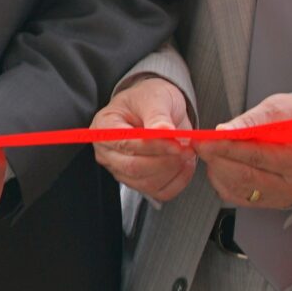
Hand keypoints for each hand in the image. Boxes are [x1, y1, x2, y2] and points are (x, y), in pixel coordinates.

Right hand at [93, 73, 196, 203]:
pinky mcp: (139, 182)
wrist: (160, 108)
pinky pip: (159, 192)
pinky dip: (177, 182)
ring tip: (187, 153)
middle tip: (186, 149)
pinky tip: (185, 165)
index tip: (176, 143)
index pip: (125, 144)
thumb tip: (163, 130)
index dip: (152, 146)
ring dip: (172, 171)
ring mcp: (121, 171)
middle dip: (164, 161)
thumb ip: (157, 115)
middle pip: (133, 168)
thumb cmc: (151, 99)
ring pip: (147, 183)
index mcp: (104, 128)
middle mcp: (108, 153)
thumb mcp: (155, 98)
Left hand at [196, 92, 291, 210]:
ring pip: (237, 188)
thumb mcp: (276, 109)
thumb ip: (250, 122)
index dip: (228, 148)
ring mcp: (280, 197)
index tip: (206, 139)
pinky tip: (219, 163)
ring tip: (209, 150)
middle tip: (199, 144)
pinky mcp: (267, 202)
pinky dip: (221, 179)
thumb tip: (223, 131)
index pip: (258, 157)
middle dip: (217, 159)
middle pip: (245, 176)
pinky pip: (235, 195)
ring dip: (217, 168)